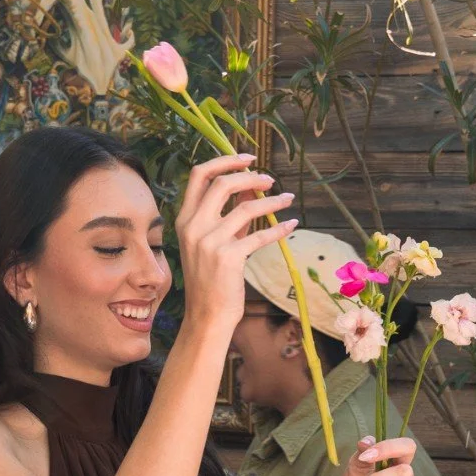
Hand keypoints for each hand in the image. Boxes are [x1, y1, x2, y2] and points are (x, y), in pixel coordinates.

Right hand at [175, 153, 297, 337]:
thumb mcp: (212, 243)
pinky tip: (291, 225)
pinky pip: (261, 235)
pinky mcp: (228, 258)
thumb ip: (228, 215)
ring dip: (272, 201)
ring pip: (247, 207)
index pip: (199, 176)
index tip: (248, 159)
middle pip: (223, 184)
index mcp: (184, 220)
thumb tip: (251, 188)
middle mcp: (193, 227)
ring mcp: (210, 242)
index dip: (225, 161)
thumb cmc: (211, 280)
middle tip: (270, 179)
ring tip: (287, 199)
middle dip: (251, 176)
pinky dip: (279, 228)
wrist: (207, 316)